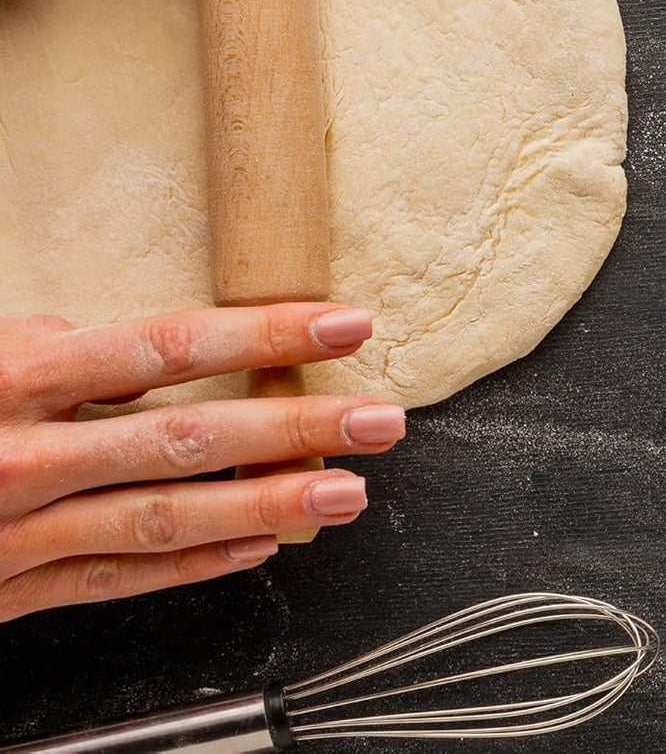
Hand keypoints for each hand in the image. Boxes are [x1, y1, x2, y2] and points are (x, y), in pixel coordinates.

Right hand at [0, 304, 403, 620]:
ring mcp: (18, 533)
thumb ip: (65, 348)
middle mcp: (24, 456)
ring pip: (164, 521)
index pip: (167, 346)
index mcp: (19, 378)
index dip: (265, 330)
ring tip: (348, 491)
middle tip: (381, 419)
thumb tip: (169, 353)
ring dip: (267, 506)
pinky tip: (263, 550)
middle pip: (186, 439)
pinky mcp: (12, 592)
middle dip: (295, 427)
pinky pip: (117, 580)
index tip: (346, 322)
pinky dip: (196, 568)